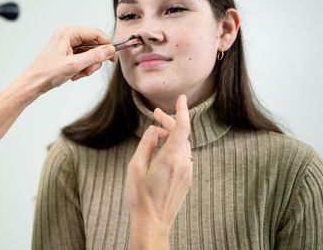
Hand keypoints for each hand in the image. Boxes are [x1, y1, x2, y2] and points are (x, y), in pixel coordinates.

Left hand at [24, 26, 115, 91]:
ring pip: (89, 52)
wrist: (33, 83)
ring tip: (78, 74)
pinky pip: (82, 57)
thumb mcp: (74, 65)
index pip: (95, 33)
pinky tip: (74, 74)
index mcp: (68, 32)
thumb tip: (109, 50)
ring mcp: (67, 43)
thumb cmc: (46, 73)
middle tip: (88, 71)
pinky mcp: (66, 52)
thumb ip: (94, 56)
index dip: (106, 45)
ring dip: (87, 65)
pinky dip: (82, 67)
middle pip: (93, 44)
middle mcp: (68, 35)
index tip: (112, 57)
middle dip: (94, 60)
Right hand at [125, 95, 192, 249]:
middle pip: (181, 134)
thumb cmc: (140, 197)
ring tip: (157, 133)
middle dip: (169, 122)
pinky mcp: (187, 179)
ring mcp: (187, 172)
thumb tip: (156, 131)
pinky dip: (174, 147)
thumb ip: (147, 143)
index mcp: (170, 158)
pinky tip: (161, 151)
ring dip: (172, 135)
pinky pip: (183, 155)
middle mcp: (183, 163)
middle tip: (155, 114)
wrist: (152, 223)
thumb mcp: (135, 166)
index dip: (182, 110)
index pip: (182, 127)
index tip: (180, 98)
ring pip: (183, 144)